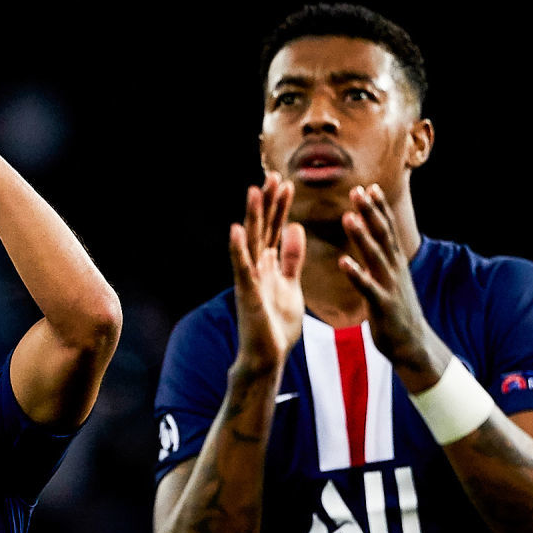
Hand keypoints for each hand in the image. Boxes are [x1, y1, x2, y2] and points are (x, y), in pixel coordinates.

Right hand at [229, 172, 306, 372]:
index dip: (281, 206)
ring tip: (254, 191)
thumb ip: (292, 258)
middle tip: (272, 175)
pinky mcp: (247, 294)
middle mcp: (257, 268)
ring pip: (251, 242)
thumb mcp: (292, 285)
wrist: (268, 357)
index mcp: (269, 265)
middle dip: (268, 203)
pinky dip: (238, 249)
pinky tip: (237, 230)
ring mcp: (250, 279)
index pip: (275, 229)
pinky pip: (242, 268)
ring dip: (252, 216)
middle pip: (263, 228)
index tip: (286, 182)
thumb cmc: (277, 325)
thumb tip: (295, 228)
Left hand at [338, 183, 443, 379]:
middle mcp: (394, 270)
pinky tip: (343, 261)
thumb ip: (382, 261)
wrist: (411, 343)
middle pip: (382, 235)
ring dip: (361, 236)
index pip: (387, 230)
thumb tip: (374, 243)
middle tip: (357, 191)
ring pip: (374, 257)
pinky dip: (356, 274)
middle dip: (370, 213)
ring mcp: (389, 286)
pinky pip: (367, 287)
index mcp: (394, 263)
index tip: (368, 187)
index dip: (378, 209)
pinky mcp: (382, 305)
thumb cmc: (395, 311)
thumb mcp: (390, 281)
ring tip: (347, 217)